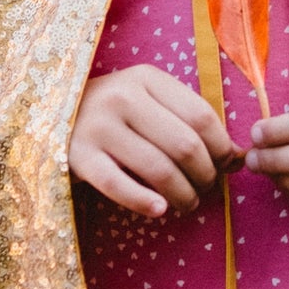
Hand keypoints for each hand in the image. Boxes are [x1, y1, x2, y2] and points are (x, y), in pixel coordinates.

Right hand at [70, 66, 245, 218]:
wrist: (50, 115)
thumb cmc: (115, 112)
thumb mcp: (150, 102)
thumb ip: (190, 121)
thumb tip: (238, 156)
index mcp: (146, 78)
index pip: (201, 115)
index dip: (222, 146)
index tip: (227, 164)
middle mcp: (122, 97)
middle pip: (185, 145)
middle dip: (205, 175)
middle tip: (206, 188)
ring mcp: (98, 126)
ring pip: (159, 170)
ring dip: (183, 195)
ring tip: (187, 203)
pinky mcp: (78, 158)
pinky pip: (119, 187)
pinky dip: (145, 203)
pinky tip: (160, 210)